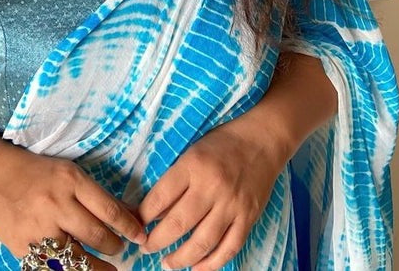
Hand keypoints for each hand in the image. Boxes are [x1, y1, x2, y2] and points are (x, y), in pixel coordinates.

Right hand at [0, 145, 144, 270]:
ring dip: (98, 266)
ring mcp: (40, 228)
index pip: (109, 210)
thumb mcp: (69, 174)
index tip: (141, 237)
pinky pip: (55, 267)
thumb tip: (130, 214)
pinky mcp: (25, 248)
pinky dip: (69, 270)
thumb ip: (97, 196)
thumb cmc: (37, 173)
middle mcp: (57, 204)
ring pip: (78, 258)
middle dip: (114, 247)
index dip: (130, 228)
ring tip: (106, 267)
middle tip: (119, 248)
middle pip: (97, 235)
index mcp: (71, 180)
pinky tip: (77, 268)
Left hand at [138, 120, 286, 269]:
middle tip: (146, 248)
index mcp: (193, 165)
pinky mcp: (248, 217)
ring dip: (181, 258)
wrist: (262, 140)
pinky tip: (197, 268)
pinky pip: (229, 248)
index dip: (143, 216)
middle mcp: (212, 186)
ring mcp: (232, 204)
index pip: (160, 197)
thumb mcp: (193, 152)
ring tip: (167, 263)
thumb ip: (175, 180)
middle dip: (156, 241)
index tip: (135, 225)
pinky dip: (211, 264)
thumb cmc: (222, 143)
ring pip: (202, 242)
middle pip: (178, 223)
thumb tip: (152, 210)